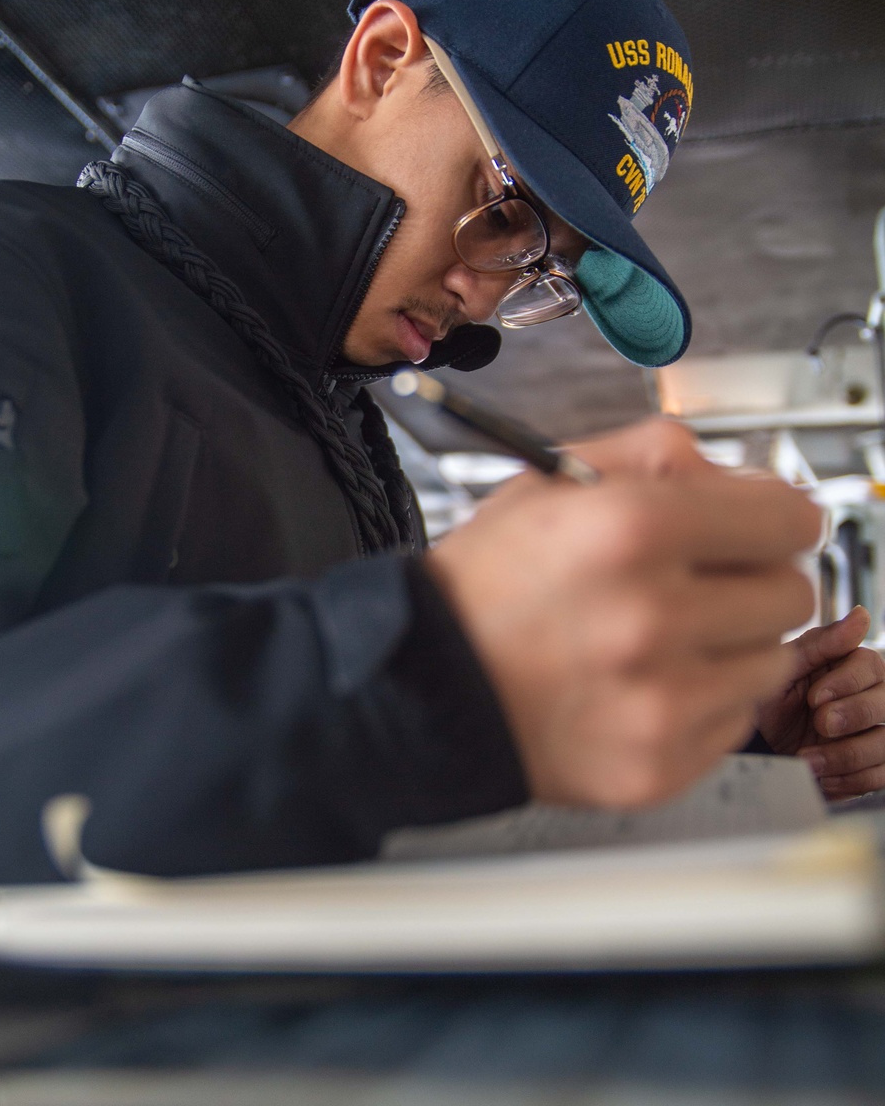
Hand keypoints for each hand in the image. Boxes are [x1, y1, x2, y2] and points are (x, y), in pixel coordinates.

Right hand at [426, 422, 820, 808]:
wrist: (424, 686)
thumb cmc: (483, 587)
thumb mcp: (550, 482)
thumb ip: (654, 453)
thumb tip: (733, 475)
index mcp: (629, 529)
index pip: (789, 518)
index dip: (776, 515)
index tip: (765, 526)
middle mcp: (652, 618)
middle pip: (792, 592)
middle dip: (755, 578)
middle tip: (702, 583)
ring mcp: (659, 702)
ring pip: (773, 662)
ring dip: (733, 644)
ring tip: (663, 638)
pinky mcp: (657, 765)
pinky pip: (734, 722)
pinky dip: (703, 699)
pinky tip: (646, 683)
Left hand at [756, 606, 884, 799]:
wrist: (759, 745)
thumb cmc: (772, 697)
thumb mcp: (786, 667)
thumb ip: (822, 643)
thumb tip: (862, 615)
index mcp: (854, 667)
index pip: (872, 666)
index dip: (846, 682)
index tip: (814, 696)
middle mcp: (873, 697)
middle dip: (853, 716)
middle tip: (820, 723)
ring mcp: (876, 734)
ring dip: (845, 755)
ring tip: (809, 758)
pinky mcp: (873, 768)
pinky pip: (879, 776)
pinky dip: (848, 779)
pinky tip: (820, 775)